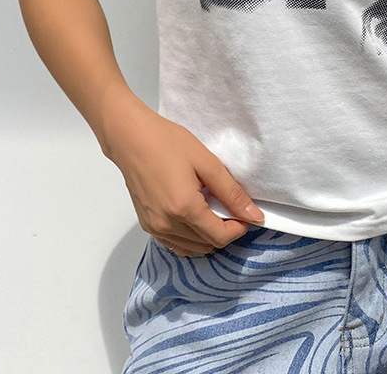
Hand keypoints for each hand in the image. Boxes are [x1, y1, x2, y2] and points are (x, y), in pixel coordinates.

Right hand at [100, 96, 264, 256]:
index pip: (219, 237)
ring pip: (192, 249)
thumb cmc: (168, 143)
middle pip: (207, 245)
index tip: (245, 213)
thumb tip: (255, 216)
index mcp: (184, 209)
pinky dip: (191, 238)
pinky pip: (175, 244)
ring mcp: (154, 228)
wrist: (131, 138)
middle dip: (225, 231)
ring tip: (213, 209)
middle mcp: (167, 225)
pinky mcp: (147, 225)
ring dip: (208, 236)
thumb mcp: (206, 163)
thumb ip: (231, 192)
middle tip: (230, 208)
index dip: (239, 228)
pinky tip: (195, 217)